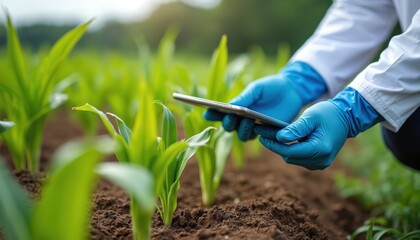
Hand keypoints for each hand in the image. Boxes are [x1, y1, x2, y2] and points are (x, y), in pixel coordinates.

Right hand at [204, 61, 326, 140]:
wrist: (292, 90)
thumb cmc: (271, 87)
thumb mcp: (257, 89)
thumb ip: (245, 97)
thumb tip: (228, 105)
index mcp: (236, 107)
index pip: (220, 113)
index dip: (212, 114)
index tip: (207, 112)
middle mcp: (242, 119)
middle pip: (229, 127)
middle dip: (227, 123)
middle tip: (230, 117)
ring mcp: (253, 127)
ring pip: (241, 135)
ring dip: (242, 129)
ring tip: (248, 120)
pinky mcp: (266, 132)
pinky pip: (257, 137)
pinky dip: (256, 132)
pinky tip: (259, 125)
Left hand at [254, 101, 349, 169]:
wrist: (346, 118)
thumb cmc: (328, 113)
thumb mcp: (310, 117)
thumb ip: (295, 129)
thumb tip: (279, 138)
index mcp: (320, 149)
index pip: (290, 152)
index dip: (274, 145)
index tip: (261, 137)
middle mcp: (321, 161)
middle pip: (290, 157)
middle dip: (275, 146)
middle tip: (262, 134)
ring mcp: (321, 164)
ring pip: (293, 159)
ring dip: (282, 148)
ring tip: (269, 136)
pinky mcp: (319, 162)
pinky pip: (300, 158)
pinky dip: (291, 150)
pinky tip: (282, 140)